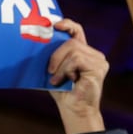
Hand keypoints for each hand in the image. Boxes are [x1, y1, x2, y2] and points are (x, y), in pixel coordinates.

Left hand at [46, 18, 107, 133]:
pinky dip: (65, 70)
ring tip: (56, 79)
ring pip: (73, 49)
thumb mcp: (53, 70)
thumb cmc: (62, 91)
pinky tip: (64, 80)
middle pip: (71, 41)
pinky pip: (76, 59)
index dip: (66, 24)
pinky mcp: (99, 67)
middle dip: (55, 54)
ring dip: (59, 65)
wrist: (74, 110)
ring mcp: (98, 60)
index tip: (54, 25)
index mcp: (83, 52)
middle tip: (49, 70)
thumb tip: (34, 43)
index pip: (77, 30)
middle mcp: (93, 54)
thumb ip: (51, 56)